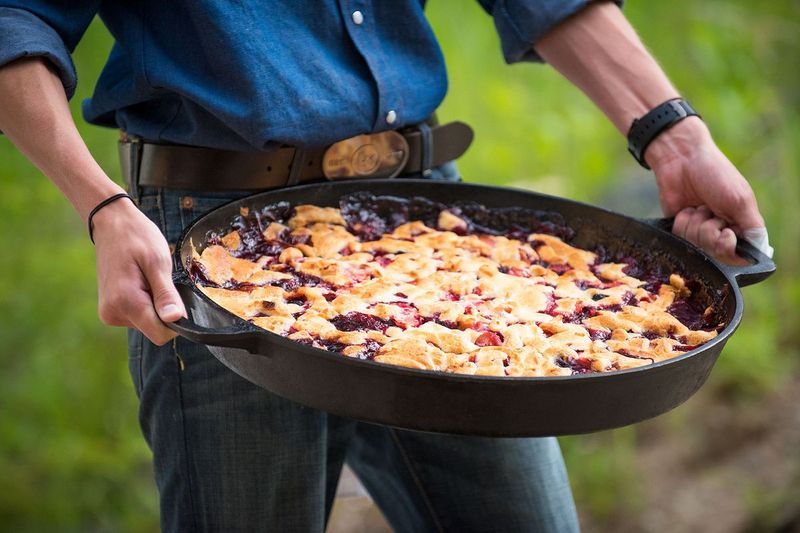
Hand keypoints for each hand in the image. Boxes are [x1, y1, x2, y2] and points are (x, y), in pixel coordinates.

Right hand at [92, 198, 185, 344]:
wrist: (111, 223)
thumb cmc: (136, 237)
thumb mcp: (158, 262)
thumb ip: (165, 294)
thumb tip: (175, 320)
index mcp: (125, 302)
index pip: (160, 334)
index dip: (175, 320)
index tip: (175, 296)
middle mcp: (113, 313)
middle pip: (154, 328)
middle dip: (163, 308)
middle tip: (156, 279)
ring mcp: (109, 313)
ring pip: (147, 322)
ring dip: (154, 303)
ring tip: (146, 277)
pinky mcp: (110, 310)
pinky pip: (138, 315)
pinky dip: (145, 301)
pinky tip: (139, 281)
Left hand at [646, 117, 764, 264]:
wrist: (681, 160)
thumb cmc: (715, 175)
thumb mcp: (739, 200)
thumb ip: (751, 227)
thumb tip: (759, 252)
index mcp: (741, 225)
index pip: (739, 256)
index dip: (729, 248)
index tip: (726, 232)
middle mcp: (721, 231)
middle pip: (715, 252)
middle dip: (710, 231)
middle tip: (710, 210)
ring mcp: (699, 231)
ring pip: (696, 246)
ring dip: (696, 223)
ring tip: (698, 206)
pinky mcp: (680, 228)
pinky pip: (680, 238)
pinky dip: (682, 222)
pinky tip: (685, 209)